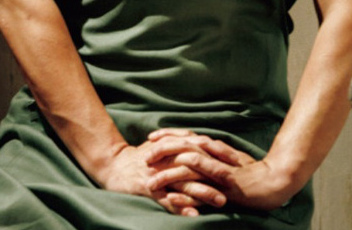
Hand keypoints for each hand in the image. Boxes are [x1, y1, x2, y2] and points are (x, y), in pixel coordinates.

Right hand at [95, 138, 227, 216]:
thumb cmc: (140, 157)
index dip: (219, 155)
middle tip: (235, 184)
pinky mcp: (148, 189)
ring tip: (220, 202)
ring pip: (184, 183)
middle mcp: (167, 159)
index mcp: (171, 147)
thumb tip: (200, 138)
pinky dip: (180, 206)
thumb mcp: (160, 144)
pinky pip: (166, 199)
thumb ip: (179, 140)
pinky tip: (193, 213)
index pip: (200, 148)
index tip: (238, 163)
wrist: (113, 166)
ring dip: (203, 192)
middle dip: (216, 175)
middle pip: (196, 165)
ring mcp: (158, 174)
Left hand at [145, 129, 299, 211]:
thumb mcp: (228, 160)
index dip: (167, 136)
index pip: (186, 137)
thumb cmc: (249, 172)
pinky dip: (190, 182)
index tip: (150, 137)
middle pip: (183, 147)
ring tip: (152, 179)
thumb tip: (193, 147)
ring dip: (169, 173)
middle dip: (162, 151)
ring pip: (190, 167)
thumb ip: (211, 153)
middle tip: (144, 156)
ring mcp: (220, 170)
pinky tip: (175, 187)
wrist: (274, 181)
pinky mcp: (227, 184)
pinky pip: (206, 182)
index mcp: (213, 148)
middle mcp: (215, 155)